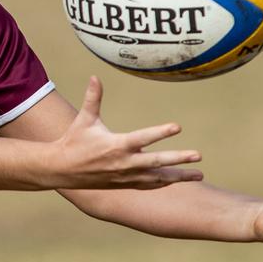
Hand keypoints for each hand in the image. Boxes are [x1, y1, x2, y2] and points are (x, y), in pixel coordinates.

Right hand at [49, 76, 203, 189]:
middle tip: (197, 155)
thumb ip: (93, 98)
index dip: (160, 132)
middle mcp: (124, 163)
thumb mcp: (84, 119)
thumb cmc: (75, 141)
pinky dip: (165, 182)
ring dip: (178, 176)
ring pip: (157, 178)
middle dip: (178, 159)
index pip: (143, 138)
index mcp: (116, 145)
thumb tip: (95, 76)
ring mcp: (126, 176)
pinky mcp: (125, 184)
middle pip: (156, 162)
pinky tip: (179, 180)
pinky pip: (149, 185)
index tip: (177, 127)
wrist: (63, 170)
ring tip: (199, 175)